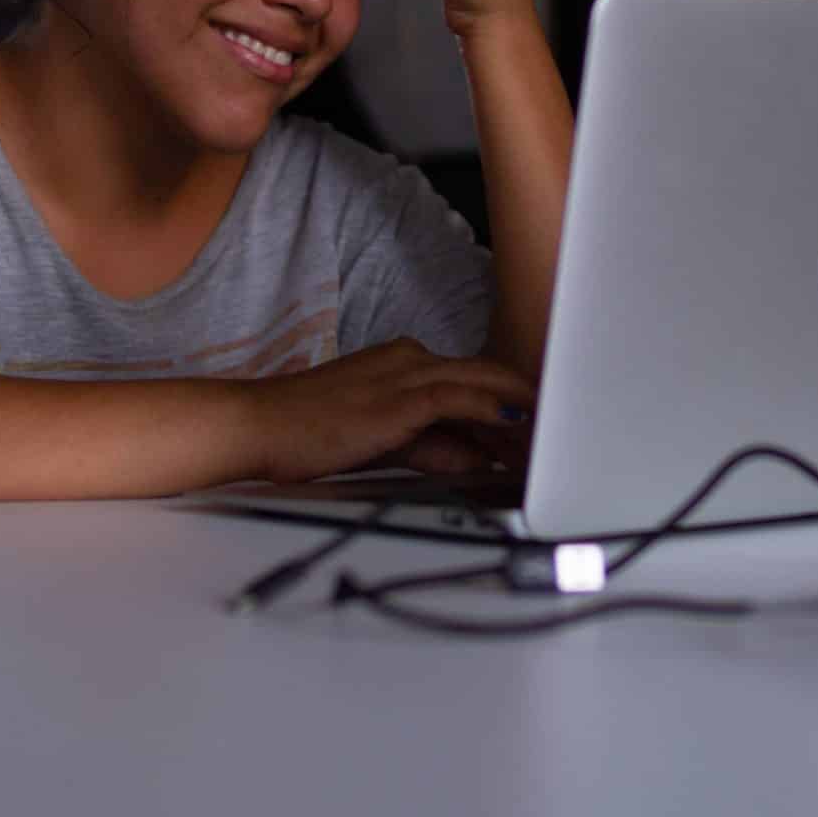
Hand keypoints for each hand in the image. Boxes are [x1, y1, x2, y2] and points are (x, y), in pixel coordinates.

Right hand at [236, 338, 535, 482]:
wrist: (258, 426)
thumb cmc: (308, 433)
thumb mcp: (382, 440)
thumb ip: (431, 445)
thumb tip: (474, 457)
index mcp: (402, 362)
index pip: (470, 379)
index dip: (509, 401)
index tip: (538, 425)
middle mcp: (409, 359)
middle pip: (485, 373)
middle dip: (525, 400)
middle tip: (559, 426)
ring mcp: (403, 375)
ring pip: (480, 381)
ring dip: (519, 408)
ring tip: (551, 431)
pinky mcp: (397, 399)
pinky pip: (458, 398)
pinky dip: (491, 410)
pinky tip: (516, 423)